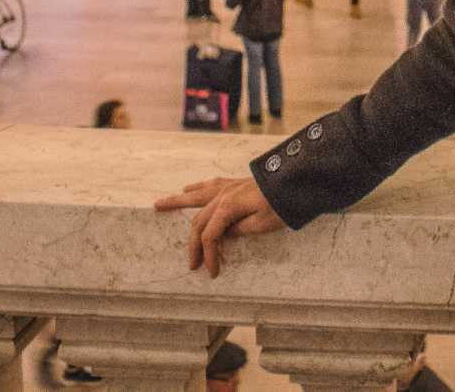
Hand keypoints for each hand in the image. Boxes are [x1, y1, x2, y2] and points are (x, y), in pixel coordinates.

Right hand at [153, 175, 288, 276]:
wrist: (295, 182)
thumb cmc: (282, 205)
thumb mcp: (261, 225)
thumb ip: (238, 230)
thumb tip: (222, 236)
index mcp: (228, 207)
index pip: (210, 236)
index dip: (208, 255)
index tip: (212, 272)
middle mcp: (223, 195)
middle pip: (199, 221)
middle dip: (193, 244)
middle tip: (191, 263)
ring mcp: (227, 186)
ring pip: (196, 196)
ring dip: (177, 202)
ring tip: (159, 204)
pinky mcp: (235, 182)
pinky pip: (209, 185)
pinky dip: (196, 188)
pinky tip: (188, 188)